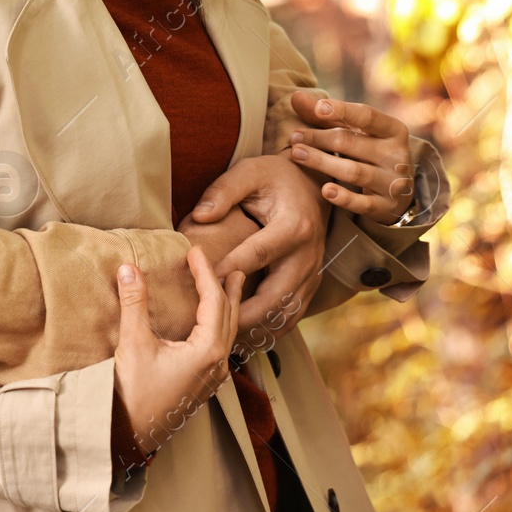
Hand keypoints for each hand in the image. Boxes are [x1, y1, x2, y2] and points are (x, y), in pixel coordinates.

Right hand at [113, 246, 244, 456]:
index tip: (195, 252)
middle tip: (230, 265)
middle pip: (229, 316)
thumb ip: (134, 303)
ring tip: (230, 288)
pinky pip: (220, 345)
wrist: (130, 435)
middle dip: (228, 288)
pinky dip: (220, 324)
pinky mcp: (202, 382)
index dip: (205, 273)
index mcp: (206, 351)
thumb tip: (129, 268)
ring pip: (228, 332)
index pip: (213, 301)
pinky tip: (211, 323)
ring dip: (228, 306)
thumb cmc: (134, 392)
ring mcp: (212, 376)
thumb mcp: (133, 343)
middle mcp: (216, 363)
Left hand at [188, 152, 326, 348]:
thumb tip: (199, 216)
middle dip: (240, 315)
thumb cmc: (275, 177)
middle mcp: (308, 256)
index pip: (255, 256)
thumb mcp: (249, 172)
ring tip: (221, 339)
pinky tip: (244, 335)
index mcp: (293, 228)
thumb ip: (223, 191)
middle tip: (206, 327)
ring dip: (255, 328)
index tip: (199, 283)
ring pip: (285, 313)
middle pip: (274, 297)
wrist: (313, 184)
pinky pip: (292, 314)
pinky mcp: (310, 284)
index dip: (226, 271)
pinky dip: (269, 327)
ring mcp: (312, 274)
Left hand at [282, 91, 415, 224]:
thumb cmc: (366, 151)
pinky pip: (364, 203)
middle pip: (352, 143)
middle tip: (294, 137)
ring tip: (296, 154)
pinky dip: (345, 198)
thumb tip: (296, 96)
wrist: (396, 191)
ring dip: (322, 162)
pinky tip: (326, 191)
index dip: (343, 110)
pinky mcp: (385, 206)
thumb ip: (324, 116)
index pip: (368, 116)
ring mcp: (393, 182)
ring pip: (354, 172)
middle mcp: (397, 155)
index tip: (318, 107)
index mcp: (393, 130)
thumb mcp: (353, 131)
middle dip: (320, 138)